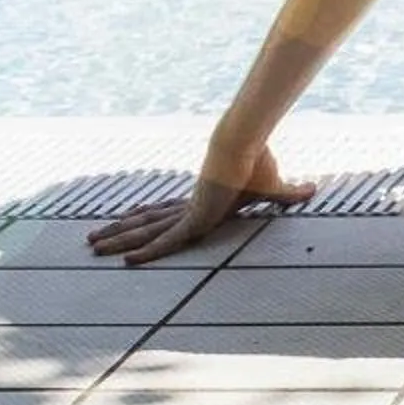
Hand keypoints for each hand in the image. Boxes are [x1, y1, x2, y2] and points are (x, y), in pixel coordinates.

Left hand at [86, 142, 314, 266]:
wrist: (246, 145)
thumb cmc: (257, 162)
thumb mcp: (273, 187)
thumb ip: (288, 193)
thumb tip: (313, 189)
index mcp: (202, 199)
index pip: (167, 211)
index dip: (145, 218)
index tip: (126, 221)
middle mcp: (188, 205)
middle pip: (146, 221)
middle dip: (118, 230)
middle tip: (92, 239)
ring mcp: (188, 212)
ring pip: (145, 230)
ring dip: (117, 238)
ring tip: (90, 245)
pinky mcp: (194, 220)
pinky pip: (167, 241)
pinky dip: (147, 251)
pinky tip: (126, 259)